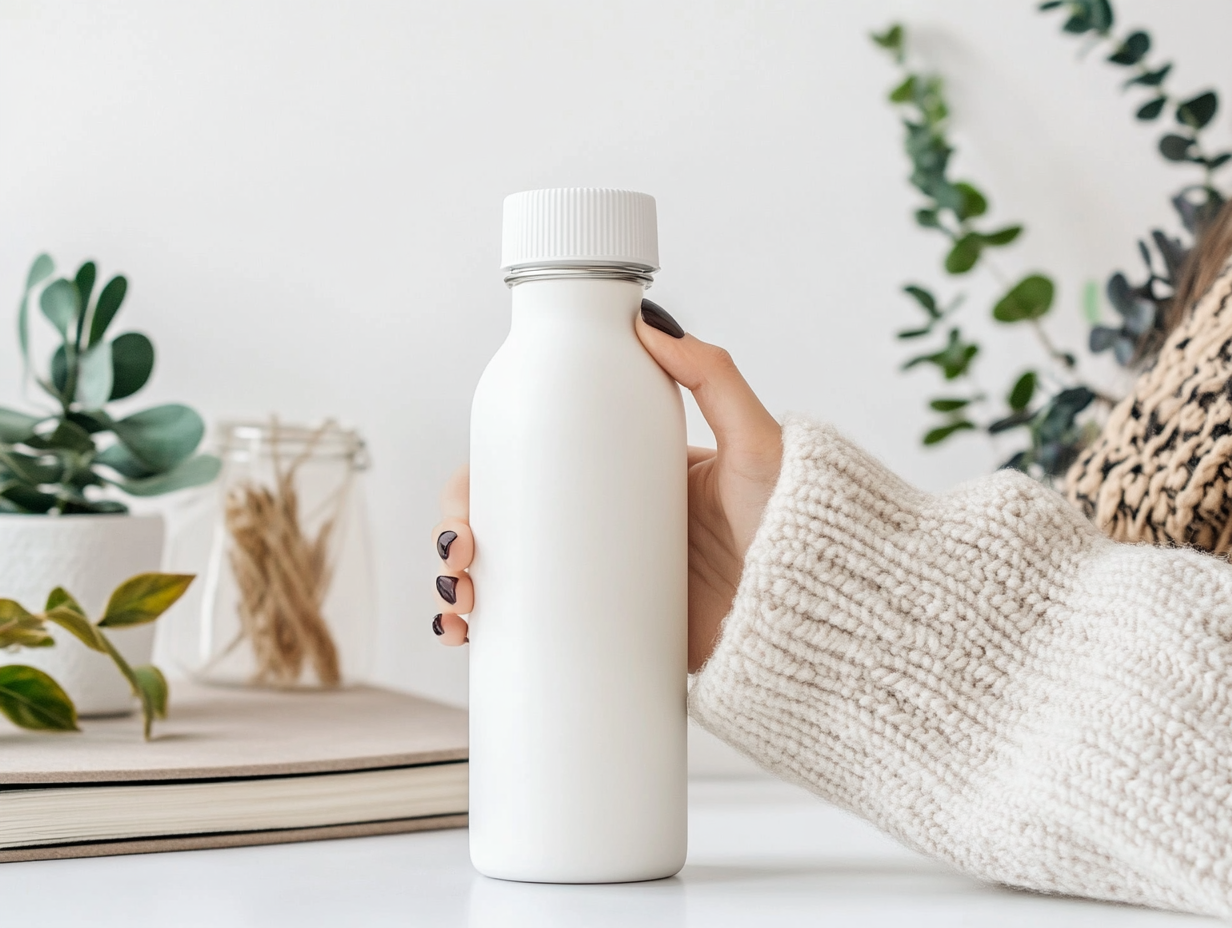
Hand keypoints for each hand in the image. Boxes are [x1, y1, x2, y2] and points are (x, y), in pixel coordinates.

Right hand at [430, 300, 781, 671]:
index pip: (532, 464)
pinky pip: (541, 631)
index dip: (480, 483)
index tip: (466, 506)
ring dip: (460, 593)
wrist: (826, 619)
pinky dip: (494, 638)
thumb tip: (647, 324)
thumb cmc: (799, 528)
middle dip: (458, 544)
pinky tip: (469, 644)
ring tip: (460, 615)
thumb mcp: (756, 442)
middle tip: (459, 565)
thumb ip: (714, 376)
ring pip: (510, 580)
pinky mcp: (617, 633)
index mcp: (625, 474)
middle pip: (506, 524)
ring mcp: (607, 581)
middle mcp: (605, 524)